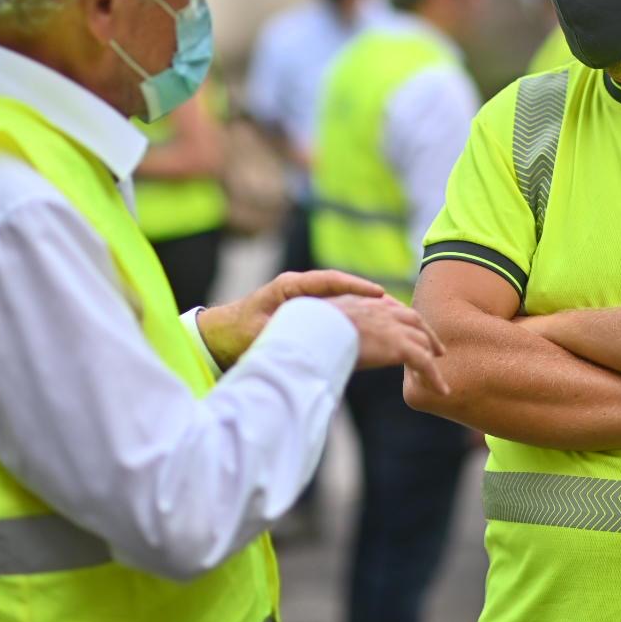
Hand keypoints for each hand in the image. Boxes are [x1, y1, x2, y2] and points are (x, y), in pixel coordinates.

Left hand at [197, 268, 385, 367]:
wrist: (219, 334)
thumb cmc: (237, 333)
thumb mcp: (258, 335)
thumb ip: (281, 336)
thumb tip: (304, 340)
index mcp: (289, 286)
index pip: (327, 281)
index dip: (355, 286)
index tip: (378, 294)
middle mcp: (301, 289)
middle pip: (343, 287)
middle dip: (372, 297)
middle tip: (400, 308)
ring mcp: (307, 299)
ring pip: (346, 298)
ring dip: (371, 307)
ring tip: (400, 318)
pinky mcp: (310, 312)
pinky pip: (341, 310)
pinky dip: (362, 317)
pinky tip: (381, 328)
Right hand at [327, 294, 450, 394]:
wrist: (315, 328)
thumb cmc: (309, 328)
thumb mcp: (321, 321)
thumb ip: (331, 328)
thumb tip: (324, 342)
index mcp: (364, 301)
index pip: (392, 307)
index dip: (403, 319)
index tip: (409, 327)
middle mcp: (382, 310)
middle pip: (413, 319)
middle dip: (425, 333)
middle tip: (435, 349)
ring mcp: (393, 327)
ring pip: (421, 341)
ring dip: (430, 356)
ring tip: (436, 371)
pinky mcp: (399, 346)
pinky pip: (424, 363)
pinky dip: (434, 377)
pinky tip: (441, 390)